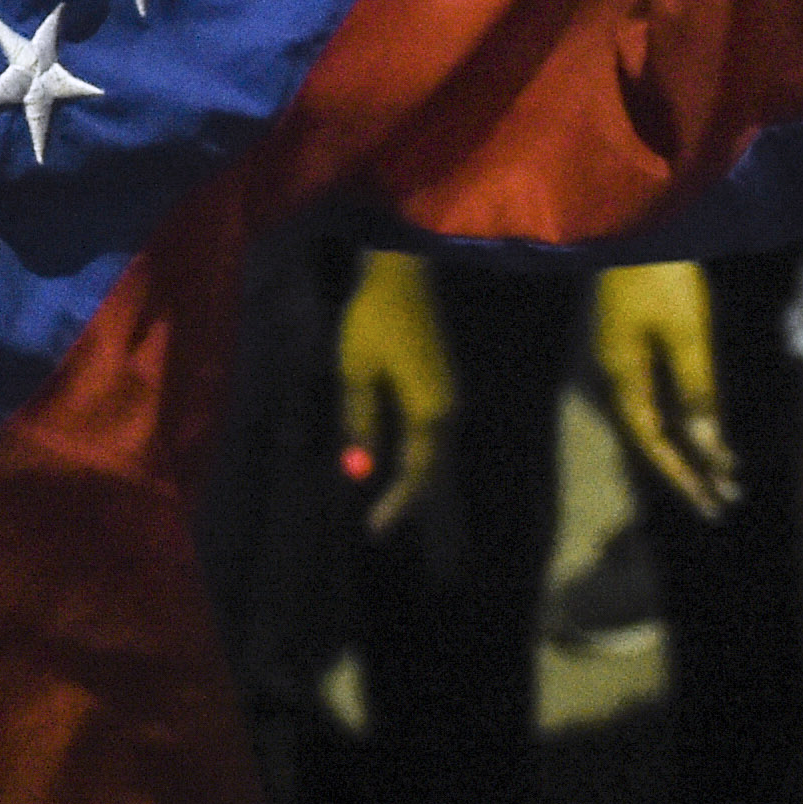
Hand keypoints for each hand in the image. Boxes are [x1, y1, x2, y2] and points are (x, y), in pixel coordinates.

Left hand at [338, 252, 456, 537]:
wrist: (404, 272)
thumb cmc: (375, 317)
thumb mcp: (355, 369)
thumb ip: (359, 418)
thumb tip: (358, 465)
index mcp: (429, 409)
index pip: (416, 472)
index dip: (395, 504)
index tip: (373, 530)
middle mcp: (447, 409)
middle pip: (432, 470)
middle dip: (410, 503)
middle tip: (385, 531)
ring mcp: (447, 398)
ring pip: (433, 456)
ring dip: (414, 483)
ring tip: (393, 513)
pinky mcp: (440, 387)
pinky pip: (431, 437)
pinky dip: (416, 460)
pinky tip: (398, 470)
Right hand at [594, 260, 734, 514]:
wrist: (638, 222)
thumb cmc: (663, 277)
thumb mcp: (686, 335)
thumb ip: (695, 392)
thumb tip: (707, 447)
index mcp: (622, 376)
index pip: (652, 441)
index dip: (682, 476)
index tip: (712, 503)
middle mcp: (615, 375)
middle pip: (652, 436)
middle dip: (690, 470)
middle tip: (724, 503)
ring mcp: (620, 358)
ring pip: (656, 418)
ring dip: (689, 446)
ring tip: (724, 474)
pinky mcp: (631, 343)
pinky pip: (656, 395)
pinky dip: (682, 417)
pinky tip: (704, 429)